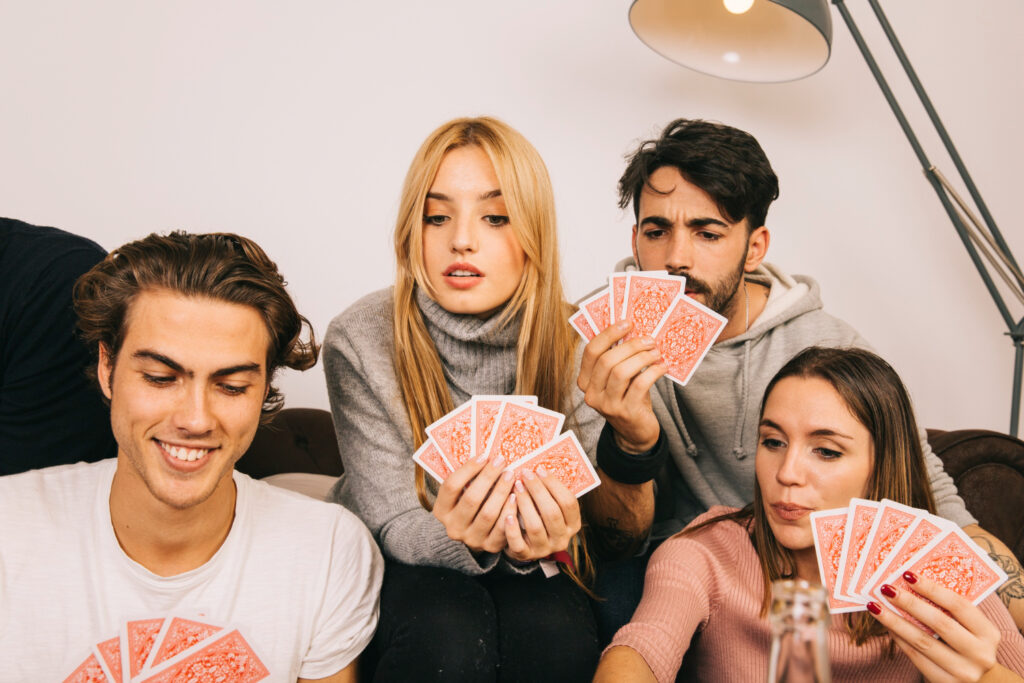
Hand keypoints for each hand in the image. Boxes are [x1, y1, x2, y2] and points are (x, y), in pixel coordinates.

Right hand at [432, 452, 516, 553]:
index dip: (468, 470)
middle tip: (501, 462)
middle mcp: (453, 527)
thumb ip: (467, 478)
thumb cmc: (470, 504)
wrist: (474, 534)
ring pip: (488, 514)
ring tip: (511, 475)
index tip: (484, 456)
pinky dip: (510, 511)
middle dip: (488, 478)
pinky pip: (502, 528)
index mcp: (441, 511)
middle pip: (471, 499)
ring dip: (501, 492)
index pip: (451, 487)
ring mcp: (471, 539)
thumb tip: (486, 454)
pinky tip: (516, 496)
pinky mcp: (489, 546)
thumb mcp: (461, 493)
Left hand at [503, 465, 581, 562]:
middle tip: (525, 474)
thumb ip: (548, 491)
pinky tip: (507, 514)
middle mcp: (561, 538)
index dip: (554, 485)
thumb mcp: (549, 505)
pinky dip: (512, 529)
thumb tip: (536, 466)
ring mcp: (544, 549)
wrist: (524, 543)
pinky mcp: (525, 555)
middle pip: (552, 513)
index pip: (568, 503)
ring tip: (516, 488)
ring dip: (525, 504)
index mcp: (572, 524)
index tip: (539, 469)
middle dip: (538, 491)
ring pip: (535, 526)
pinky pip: (518, 543)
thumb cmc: (538, 516)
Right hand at [577, 319, 664, 452]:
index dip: (609, 334)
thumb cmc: (627, 397)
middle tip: (649, 339)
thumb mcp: (618, 378)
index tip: (627, 323)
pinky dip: (653, 372)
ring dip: (642, 358)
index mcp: (585, 380)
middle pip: (607, 360)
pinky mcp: (625, 413)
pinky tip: (662, 367)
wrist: (635, 432)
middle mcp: (591, 394)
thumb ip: (619, 358)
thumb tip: (635, 330)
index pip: (591, 351)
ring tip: (656, 352)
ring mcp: (607, 405)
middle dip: (630, 345)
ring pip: (621, 372)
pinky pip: (639, 386)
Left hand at [868, 572, 1001, 681]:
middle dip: (909, 603)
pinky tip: (886, 625)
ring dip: (895, 621)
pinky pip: (916, 657)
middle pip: (939, 623)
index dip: (932, 589)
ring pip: (922, 642)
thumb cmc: (967, 644)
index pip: (959, 605)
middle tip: (886, 588)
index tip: (907, 574)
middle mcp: (980, 654)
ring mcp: (964, 672)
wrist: (980, 682)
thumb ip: (948, 610)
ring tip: (875, 606)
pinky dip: (898, 639)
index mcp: (988, 634)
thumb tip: (908, 583)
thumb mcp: (970, 628)